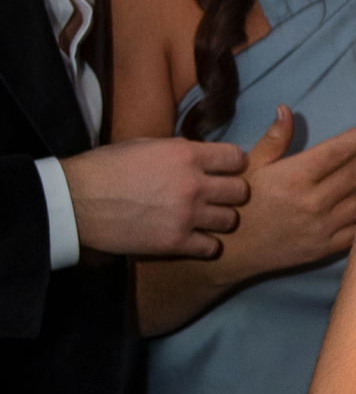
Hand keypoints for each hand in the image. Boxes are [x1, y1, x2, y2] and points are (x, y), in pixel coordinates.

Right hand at [60, 136, 248, 257]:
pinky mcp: (177, 242)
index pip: (235, 158)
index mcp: (186, 155)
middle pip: (240, 191)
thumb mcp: (147, 146)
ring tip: (205, 218)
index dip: (232, 164)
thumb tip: (202, 158)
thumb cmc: (106, 168)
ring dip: (220, 219)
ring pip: (231, 220)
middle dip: (231, 193)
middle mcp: (193, 185)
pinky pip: (213, 247)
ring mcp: (187, 216)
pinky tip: (194, 238)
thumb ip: (180, 152)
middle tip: (218, 196)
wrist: (78, 201)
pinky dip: (206, 244)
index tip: (225, 170)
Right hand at [230, 107, 355, 276]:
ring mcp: (321, 227)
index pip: (336, 152)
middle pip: (355, 174)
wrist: (232, 250)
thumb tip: (286, 110)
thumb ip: (274, 139)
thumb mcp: (250, 166)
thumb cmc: (240, 202)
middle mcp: (312, 201)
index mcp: (294, 177)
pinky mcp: (325, 248)